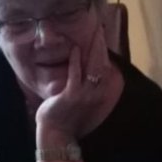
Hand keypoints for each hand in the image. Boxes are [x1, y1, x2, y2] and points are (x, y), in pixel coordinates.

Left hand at [35, 23, 110, 138]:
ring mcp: (85, 94)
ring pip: (92, 67)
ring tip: (94, 33)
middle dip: (100, 46)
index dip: (103, 51)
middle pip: (102, 64)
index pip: (104, 67)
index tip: (102, 35)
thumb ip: (86, 84)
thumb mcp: (81, 99)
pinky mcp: (72, 95)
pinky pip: (75, 75)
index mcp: (99, 93)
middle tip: (100, 28)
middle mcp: (96, 93)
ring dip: (93, 49)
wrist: (57, 133)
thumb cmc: (67, 116)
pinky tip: (75, 49)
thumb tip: (87, 69)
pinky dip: (76, 61)